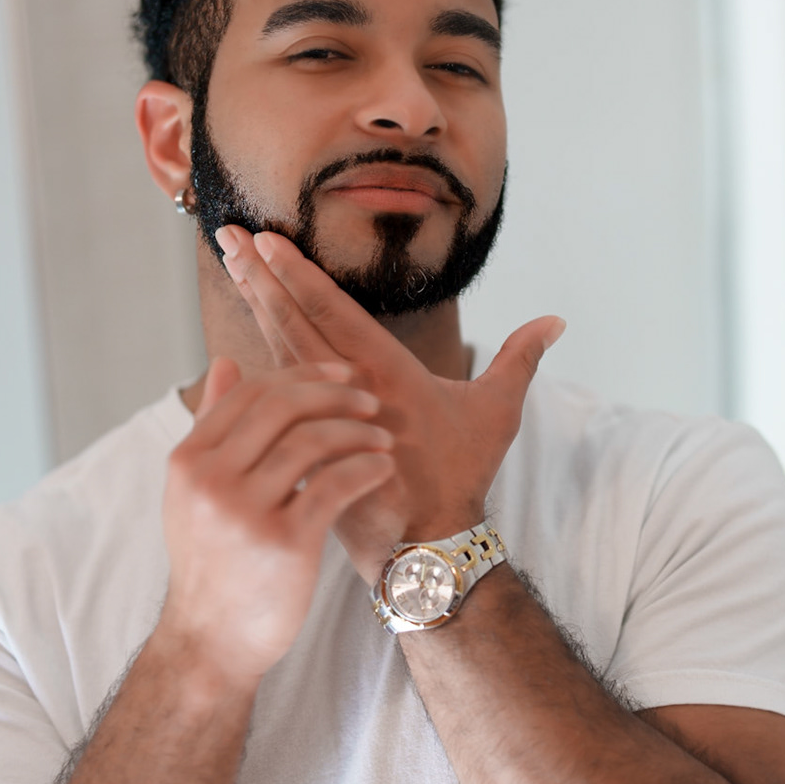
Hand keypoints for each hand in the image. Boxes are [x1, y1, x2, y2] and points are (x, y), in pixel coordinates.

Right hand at [154, 357, 396, 682]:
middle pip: (282, 407)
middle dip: (335, 394)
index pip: (250, 392)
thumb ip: (213, 426)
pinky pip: (334, 485)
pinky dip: (366, 468)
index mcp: (188, 460)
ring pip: (312, 442)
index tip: (342, 373)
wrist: (212, 640)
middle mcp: (210, 481)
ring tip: (383, 438)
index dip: (303, 373)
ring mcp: (245, 513)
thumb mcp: (196, 491)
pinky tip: (383, 468)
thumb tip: (226, 361)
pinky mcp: (284, 544)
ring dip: (358, 432)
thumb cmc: (214, 562)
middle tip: (371, 400)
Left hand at [213, 225, 564, 580]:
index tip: (267, 241)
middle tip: (229, 237)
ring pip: (279, 352)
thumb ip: (520, 358)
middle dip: (260, 277)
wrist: (430, 546)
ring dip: (252, 307)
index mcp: (390, 372)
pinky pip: (273, 401)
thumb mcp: (497, 411)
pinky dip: (250, 367)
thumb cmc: (463, 474)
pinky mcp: (308, 447)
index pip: (332, 311)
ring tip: (230, 268)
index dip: (297, 274)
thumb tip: (556, 320)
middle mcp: (351, 389)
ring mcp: (325, 418)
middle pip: (295, 321)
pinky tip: (228, 345)